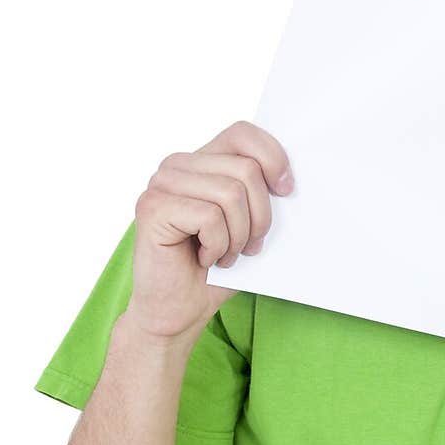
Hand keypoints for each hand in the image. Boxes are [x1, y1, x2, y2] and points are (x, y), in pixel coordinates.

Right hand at [127, 120, 292, 342]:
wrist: (179, 311)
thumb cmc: (216, 269)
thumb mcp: (250, 224)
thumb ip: (262, 193)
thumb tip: (292, 180)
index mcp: (201, 162)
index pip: (243, 133)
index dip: (273, 158)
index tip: (287, 191)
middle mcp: (177, 166)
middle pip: (245, 169)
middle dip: (260, 217)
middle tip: (249, 246)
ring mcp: (160, 185)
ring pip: (230, 193)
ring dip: (239, 236)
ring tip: (225, 254)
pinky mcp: (152, 208)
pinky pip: (210, 217)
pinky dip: (218, 246)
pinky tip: (204, 258)